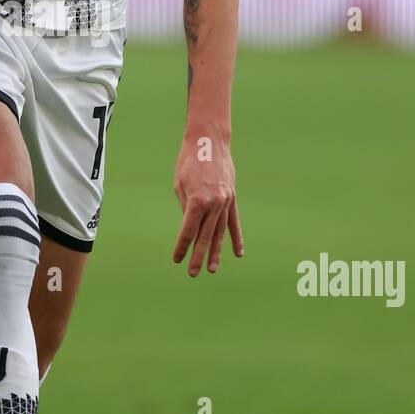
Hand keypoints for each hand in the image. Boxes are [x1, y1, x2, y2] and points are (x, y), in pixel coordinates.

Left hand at [172, 133, 243, 275]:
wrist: (209, 141)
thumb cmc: (189, 161)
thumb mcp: (179, 185)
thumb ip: (186, 208)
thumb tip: (190, 228)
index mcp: (196, 201)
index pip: (188, 231)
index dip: (182, 247)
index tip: (177, 259)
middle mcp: (213, 204)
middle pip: (204, 236)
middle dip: (198, 256)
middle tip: (193, 273)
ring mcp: (225, 201)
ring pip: (220, 232)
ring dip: (215, 251)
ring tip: (212, 268)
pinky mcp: (232, 197)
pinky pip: (234, 222)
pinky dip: (236, 238)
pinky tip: (237, 253)